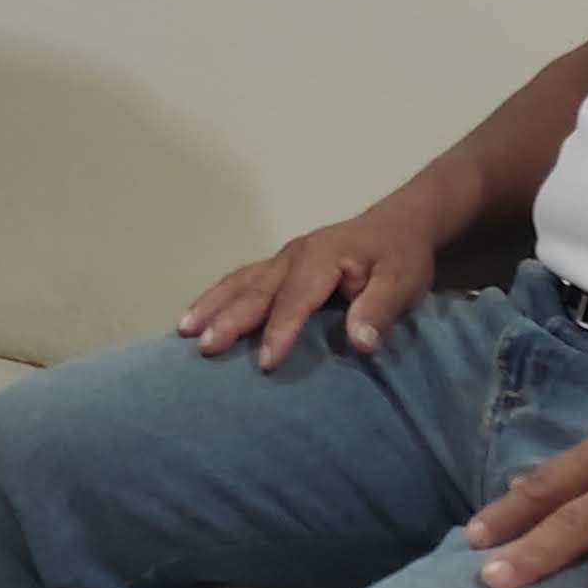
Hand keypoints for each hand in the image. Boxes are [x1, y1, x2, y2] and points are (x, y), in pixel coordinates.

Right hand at [178, 197, 447, 366]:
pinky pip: (241, 280)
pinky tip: (197, 315)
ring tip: (184, 331)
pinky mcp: (278, 266)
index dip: (280, 329)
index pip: (297, 297)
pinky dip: (216, 297)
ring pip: (240, 282)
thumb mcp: (403, 282)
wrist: (398, 225)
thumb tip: (360, 343)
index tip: (264, 362)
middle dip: (229, 318)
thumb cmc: (400, 257)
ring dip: (211, 305)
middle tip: (205, 347)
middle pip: (256, 289)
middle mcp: (294, 255)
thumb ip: (380, 309)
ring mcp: (282, 259)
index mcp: (322, 257)